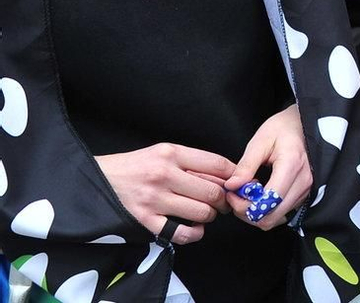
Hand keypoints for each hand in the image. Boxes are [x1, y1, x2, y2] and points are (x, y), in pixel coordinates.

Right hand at [95, 144, 234, 244]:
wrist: (94, 181)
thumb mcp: (161, 152)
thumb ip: (190, 161)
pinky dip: (194, 234)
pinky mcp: (144, 220)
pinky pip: (179, 233)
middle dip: (223, 200)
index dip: (234, 176)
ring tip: (206, 213)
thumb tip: (224, 174)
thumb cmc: (133, 166)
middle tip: (223, 203)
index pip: (217, 164)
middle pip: (212, 191)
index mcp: (171, 153)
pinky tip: (195, 229)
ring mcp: (154, 199)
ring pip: (200, 212)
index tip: (237, 183)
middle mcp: (164, 174)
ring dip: (210, 216)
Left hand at [224, 106, 312, 230]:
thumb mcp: (260, 141)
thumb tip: (231, 186)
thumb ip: (246, 165)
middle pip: (271, 216)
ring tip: (247, 195)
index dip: (244, 204)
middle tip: (236, 196)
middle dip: (247, 212)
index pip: (267, 201)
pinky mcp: (304, 195)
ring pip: (276, 218)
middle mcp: (303, 182)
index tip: (232, 192)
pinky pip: (282, 213)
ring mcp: (306, 190)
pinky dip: (267, 211)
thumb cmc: (283, 128)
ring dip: (256, 213)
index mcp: (292, 166)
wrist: (304, 124)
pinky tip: (260, 196)